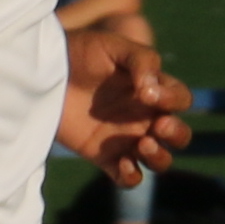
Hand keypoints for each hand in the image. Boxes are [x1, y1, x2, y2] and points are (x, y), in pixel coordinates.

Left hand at [60, 30, 190, 183]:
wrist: (44, 72)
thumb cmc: (81, 53)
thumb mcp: (113, 46)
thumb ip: (141, 61)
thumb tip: (152, 90)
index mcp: (152, 90)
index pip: (181, 99)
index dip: (173, 99)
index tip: (147, 93)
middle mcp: (143, 116)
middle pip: (179, 135)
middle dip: (176, 133)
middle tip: (158, 125)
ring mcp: (125, 139)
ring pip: (159, 160)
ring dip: (159, 157)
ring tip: (143, 145)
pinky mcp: (104, 156)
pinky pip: (128, 177)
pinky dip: (131, 177)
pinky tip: (122, 164)